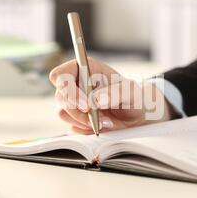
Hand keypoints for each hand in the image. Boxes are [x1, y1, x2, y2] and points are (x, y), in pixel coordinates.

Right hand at [49, 57, 172, 133]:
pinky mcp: (76, 117)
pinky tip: (103, 125)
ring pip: (63, 113)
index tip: (85, 104)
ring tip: (105, 121)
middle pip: (60, 97)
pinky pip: (72, 126)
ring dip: (84, 121)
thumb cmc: (133, 95)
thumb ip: (115, 93)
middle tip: (96, 117)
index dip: (67, 89)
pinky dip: (87, 129)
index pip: (60, 75)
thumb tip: (96, 100)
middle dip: (78, 111)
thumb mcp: (130, 91)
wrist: (136, 114)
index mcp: (84, 69)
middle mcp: (75, 84)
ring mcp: (74, 102)